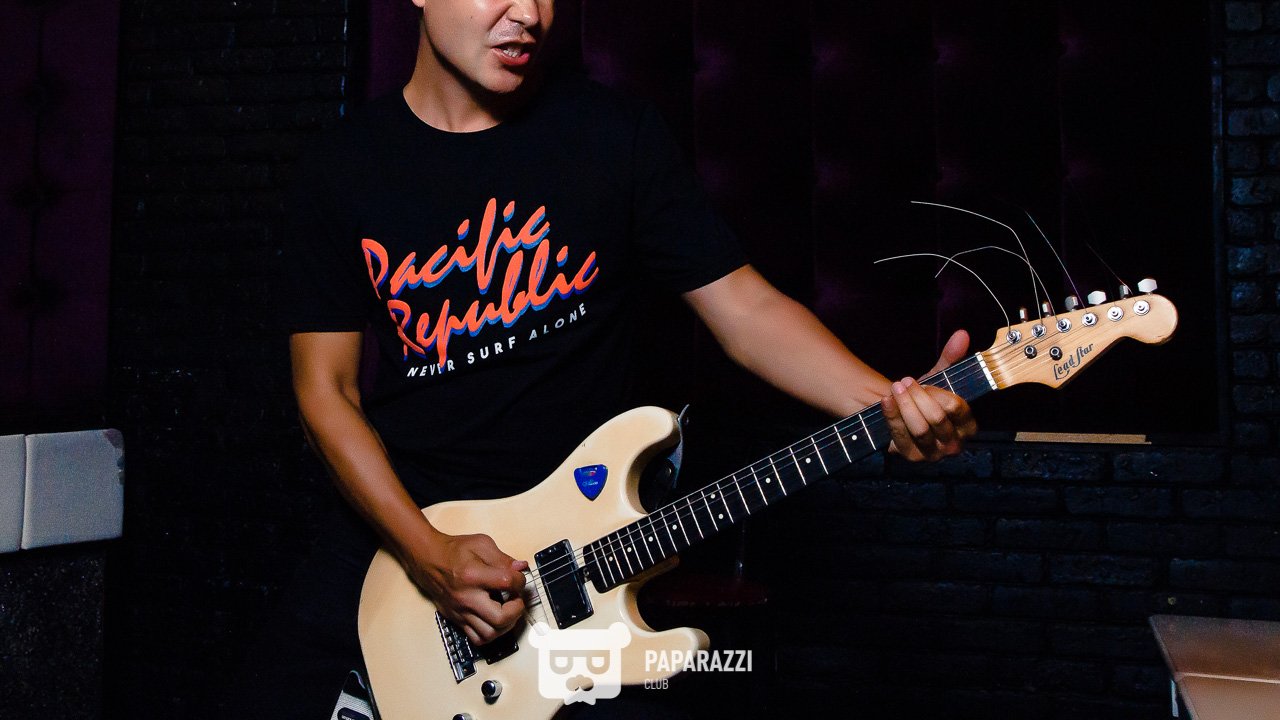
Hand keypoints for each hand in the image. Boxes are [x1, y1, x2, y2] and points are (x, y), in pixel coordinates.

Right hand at [404, 532, 527, 645]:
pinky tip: (495, 620)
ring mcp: (461, 611)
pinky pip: (477, 638)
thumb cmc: (453, 552)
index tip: (519, 578)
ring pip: (490, 634)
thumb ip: (503, 558)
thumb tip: (521, 568)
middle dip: (517, 610)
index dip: (521, 580)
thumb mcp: (481, 544)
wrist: (428, 560)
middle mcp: (466, 597)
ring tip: (508, 611)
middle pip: (500, 618)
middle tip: (517, 599)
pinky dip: (491, 633)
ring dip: (506, 625)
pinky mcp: (457, 619)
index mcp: (473, 575)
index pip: (508, 583)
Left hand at [883, 329, 977, 460]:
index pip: (957, 408)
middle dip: (918, 397)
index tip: (921, 380)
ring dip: (905, 406)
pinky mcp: (912, 457)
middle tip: (903, 382)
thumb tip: (962, 334)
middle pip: (936, 418)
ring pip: (919, 430)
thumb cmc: (926, 397)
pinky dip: (891, 417)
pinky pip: (900, 437)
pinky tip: (885, 401)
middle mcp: (954, 443)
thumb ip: (951, 358)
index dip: (937, 392)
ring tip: (895, 389)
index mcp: (967, 425)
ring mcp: (933, 453)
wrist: (902, 414)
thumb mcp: (939, 377)